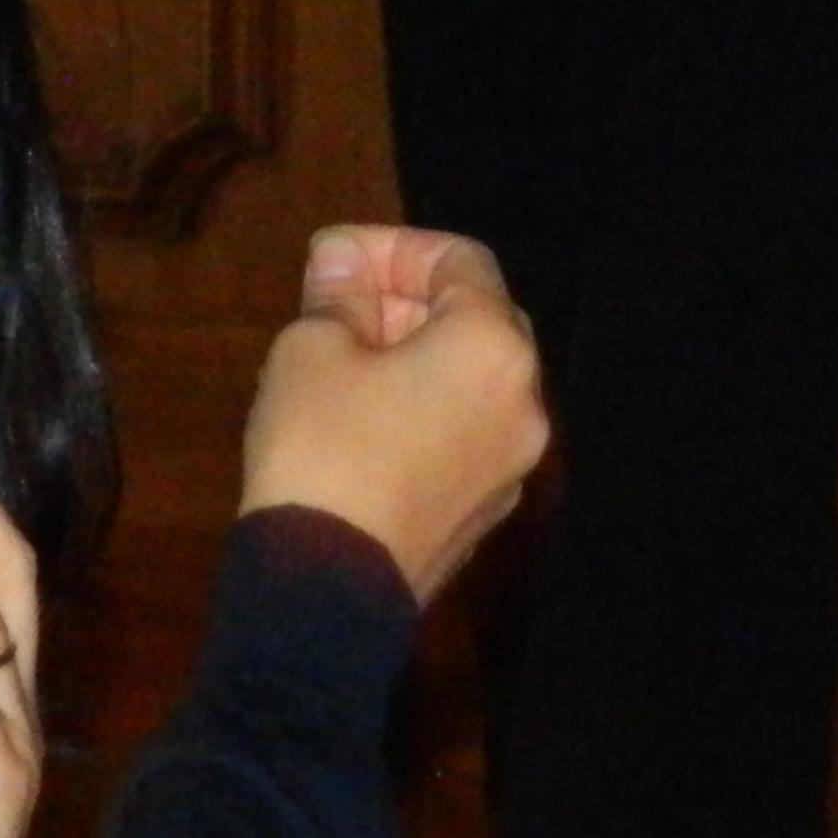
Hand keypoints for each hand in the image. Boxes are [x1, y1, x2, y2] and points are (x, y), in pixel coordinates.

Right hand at [238, 226, 548, 603]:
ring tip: (348, 361)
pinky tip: (367, 422)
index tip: (334, 259)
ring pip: (474, 383)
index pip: (461, 260)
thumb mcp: (310, 350)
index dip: (394, 247)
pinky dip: (427, 410)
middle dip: (410, 301)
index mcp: (494, 347)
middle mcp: (526, 402)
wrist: (327, 591)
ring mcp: (514, 465)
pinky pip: (466, 435)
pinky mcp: (487, 512)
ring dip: (419, 358)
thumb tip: (340, 262)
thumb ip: (337, 293)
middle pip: (480, 320)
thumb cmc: (320, 449)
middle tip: (342, 304)